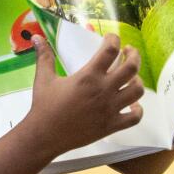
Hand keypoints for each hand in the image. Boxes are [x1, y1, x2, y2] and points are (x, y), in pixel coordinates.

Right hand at [27, 33, 142, 156]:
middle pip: (131, 67)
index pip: (110, 50)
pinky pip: (135, 117)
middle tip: (129, 52)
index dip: (114, 39)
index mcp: (88, 76)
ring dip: (137, 80)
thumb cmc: (44, 106)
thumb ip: (44, 56)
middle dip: (134, 55)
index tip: (112, 38)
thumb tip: (36, 37)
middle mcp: (103, 90)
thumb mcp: (44, 78)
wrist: (45, 135)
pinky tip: (132, 105)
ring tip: (131, 77)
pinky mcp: (111, 125)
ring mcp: (110, 109)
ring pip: (137, 90)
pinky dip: (138, 110)